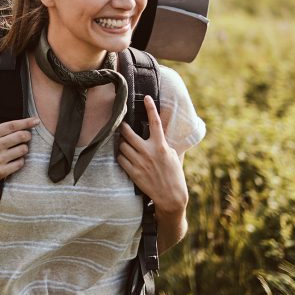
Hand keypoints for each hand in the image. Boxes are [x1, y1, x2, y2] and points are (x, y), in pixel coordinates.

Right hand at [0, 117, 36, 190]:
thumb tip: (14, 124)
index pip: (12, 125)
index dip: (26, 122)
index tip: (35, 121)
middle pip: (21, 136)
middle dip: (27, 135)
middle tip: (27, 136)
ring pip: (23, 149)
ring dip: (24, 148)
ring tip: (18, 149)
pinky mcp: (2, 171)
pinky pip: (20, 163)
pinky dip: (20, 160)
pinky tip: (14, 160)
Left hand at [118, 95, 187, 212]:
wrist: (171, 196)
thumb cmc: (174, 175)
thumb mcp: (172, 155)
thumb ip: (162, 144)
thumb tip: (155, 134)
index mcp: (161, 146)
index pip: (155, 122)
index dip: (150, 108)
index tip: (146, 98)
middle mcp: (149, 152)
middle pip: (128, 133)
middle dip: (123, 127)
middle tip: (122, 125)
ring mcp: (140, 162)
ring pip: (122, 146)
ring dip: (122, 144)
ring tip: (125, 145)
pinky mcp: (133, 173)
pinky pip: (121, 159)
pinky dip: (121, 156)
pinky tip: (125, 157)